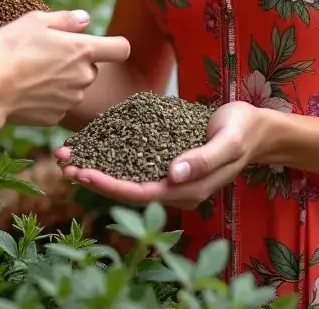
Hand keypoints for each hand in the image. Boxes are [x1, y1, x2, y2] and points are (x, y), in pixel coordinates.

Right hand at [0, 11, 130, 126]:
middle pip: (91, 68)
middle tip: (47, 54)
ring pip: (75, 86)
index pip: (121, 48)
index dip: (114, 45)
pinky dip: (48, 97)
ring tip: (32, 71)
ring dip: (62, 80)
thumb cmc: (11, 49)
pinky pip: (59, 103)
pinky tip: (27, 89)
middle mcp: (83, 77)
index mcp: (82, 50)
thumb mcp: (35, 21)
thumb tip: (85, 18)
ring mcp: (70, 100)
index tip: (102, 44)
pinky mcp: (56, 117)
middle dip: (76, 62)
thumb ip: (66, 19)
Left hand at [55, 101, 269, 207]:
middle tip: (63, 163)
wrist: (255, 127)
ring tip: (68, 154)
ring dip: (98, 166)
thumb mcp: (227, 142)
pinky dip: (111, 153)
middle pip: (127, 188)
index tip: (84, 173)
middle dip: (94, 177)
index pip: (141, 192)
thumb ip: (203, 160)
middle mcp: (175, 186)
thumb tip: (172, 174)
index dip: (110, 186)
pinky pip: (134, 160)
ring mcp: (170, 174)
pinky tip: (93, 141)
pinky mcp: (166, 159)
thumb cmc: (242, 131)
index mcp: (188, 188)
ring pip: (127, 175)